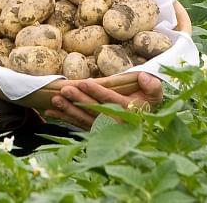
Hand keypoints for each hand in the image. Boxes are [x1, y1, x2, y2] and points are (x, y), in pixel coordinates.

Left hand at [46, 72, 162, 129]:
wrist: (145, 119)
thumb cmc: (147, 101)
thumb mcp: (155, 92)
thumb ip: (152, 85)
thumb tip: (143, 76)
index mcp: (128, 111)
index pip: (111, 101)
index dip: (98, 91)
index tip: (84, 82)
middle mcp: (115, 122)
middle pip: (94, 110)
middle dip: (79, 100)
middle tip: (65, 90)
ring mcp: (103, 128)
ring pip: (84, 118)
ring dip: (68, 110)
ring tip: (55, 100)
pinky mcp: (94, 129)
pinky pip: (78, 124)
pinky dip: (65, 118)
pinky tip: (51, 112)